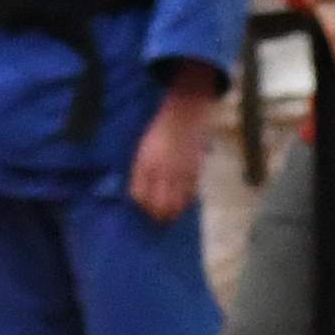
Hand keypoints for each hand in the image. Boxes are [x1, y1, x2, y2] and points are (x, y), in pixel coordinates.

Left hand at [127, 69, 213, 221]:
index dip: (141, 204)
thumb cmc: (160, 132)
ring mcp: (179, 174)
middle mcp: (161, 172)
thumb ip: (141, 171)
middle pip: (158, 205)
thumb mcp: (143, 150)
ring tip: (168, 216)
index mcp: (145, 164)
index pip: (139, 195)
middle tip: (156, 217)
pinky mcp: (194, 173)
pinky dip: (184, 204)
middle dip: (156, 215)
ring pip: (175, 205)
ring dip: (171, 214)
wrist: (184, 117)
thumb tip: (140, 194)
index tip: (143, 206)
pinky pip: (189, 196)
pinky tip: (181, 205)